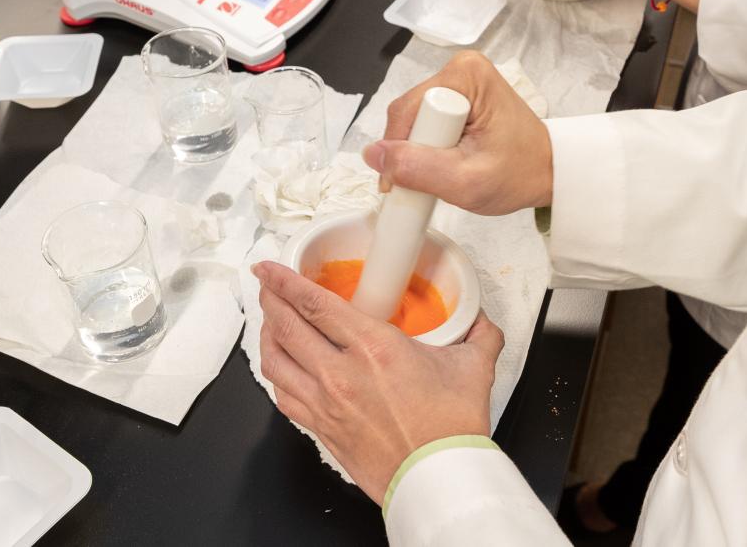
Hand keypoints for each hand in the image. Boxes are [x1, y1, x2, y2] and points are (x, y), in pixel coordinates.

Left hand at [253, 261, 503, 503]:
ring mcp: (326, 403)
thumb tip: (479, 320)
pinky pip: (282, 396)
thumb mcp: (473, 369)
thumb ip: (479, 335)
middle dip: (271, 299)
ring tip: (270, 321)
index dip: (284, 281)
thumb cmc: (450, 430)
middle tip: (268, 286)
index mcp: (374, 348)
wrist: (438, 478)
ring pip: (275, 361)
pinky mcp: (322, 428)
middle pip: (286, 326)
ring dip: (267, 335)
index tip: (270, 268)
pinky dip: (275, 375)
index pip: (314, 304)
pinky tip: (281, 366)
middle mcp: (341, 373)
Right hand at [364, 52, 553, 215]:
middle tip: (444, 176)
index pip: (408, 112)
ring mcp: (456, 82)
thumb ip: (418, 169)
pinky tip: (447, 162)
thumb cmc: (519, 173)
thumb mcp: (467, 182)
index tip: (427, 177)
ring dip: (420, 152)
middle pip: (407, 115)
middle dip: (416, 151)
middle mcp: (459, 69)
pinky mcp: (454, 97)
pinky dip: (427, 148)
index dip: (408, 150)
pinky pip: (421, 124)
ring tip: (448, 171)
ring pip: (410, 122)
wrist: (547, 171)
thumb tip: (373, 155)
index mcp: (466, 75)